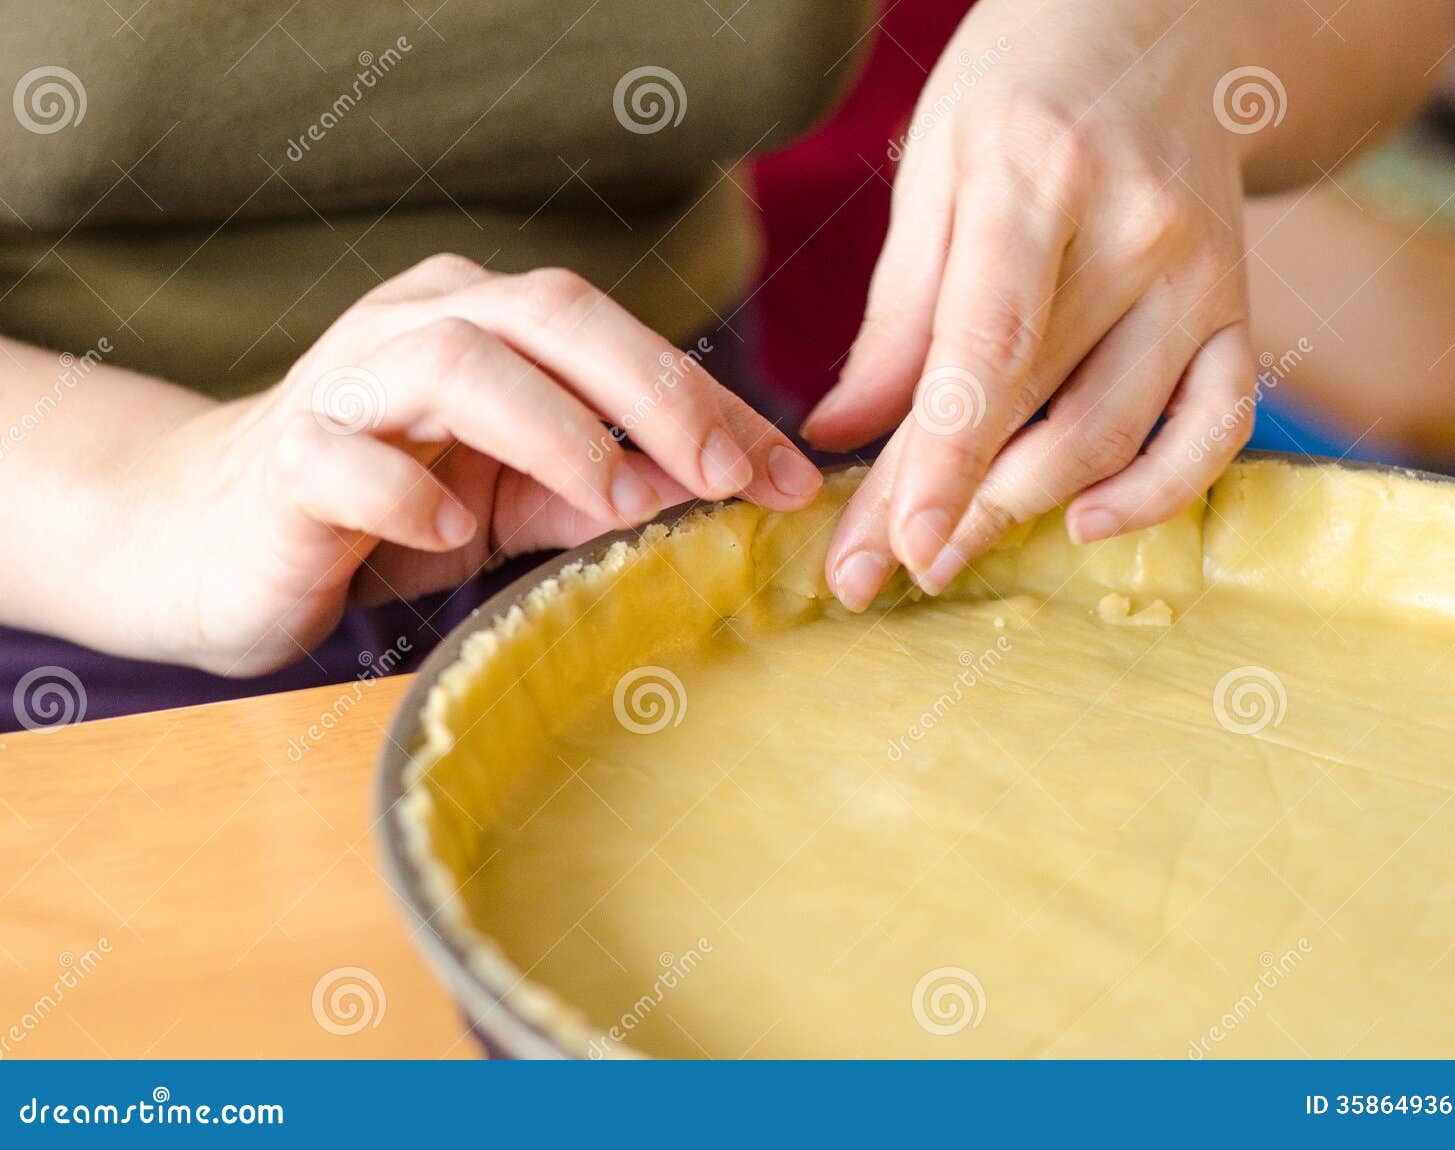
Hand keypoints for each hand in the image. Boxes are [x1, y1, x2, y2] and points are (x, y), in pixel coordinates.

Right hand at [132, 255, 821, 675]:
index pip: (612, 337)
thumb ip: (600, 487)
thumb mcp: (513, 497)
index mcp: (483, 323)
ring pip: (453, 362)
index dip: (711, 401)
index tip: (793, 479)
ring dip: (553, 430)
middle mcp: (417, 327)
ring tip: (622, 501)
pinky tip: (453, 537)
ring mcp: (345, 386)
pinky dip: (407, 492)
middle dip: (652, 390)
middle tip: (728, 473)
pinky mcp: (285, 460)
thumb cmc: (385, 512)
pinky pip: (346, 459)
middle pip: (546, 314)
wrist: (215, 541)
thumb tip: (725, 494)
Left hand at [804, 0, 1259, 608]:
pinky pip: (1219, 427)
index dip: (943, 459)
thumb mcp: (936, 169)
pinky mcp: (1242, 308)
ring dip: (1030, 507)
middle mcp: (1138, 229)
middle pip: (1040, 405)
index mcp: (1040, 175)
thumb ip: (897, 312)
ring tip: (955, 545)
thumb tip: (838, 432)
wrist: (1163, 28)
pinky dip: (1158, 491)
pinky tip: (1089, 522)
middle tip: (880, 570)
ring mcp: (1204, 275)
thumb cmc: (1023, 94)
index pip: (991, 346)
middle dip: (955, 505)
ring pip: (1119, 431)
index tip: (895, 544)